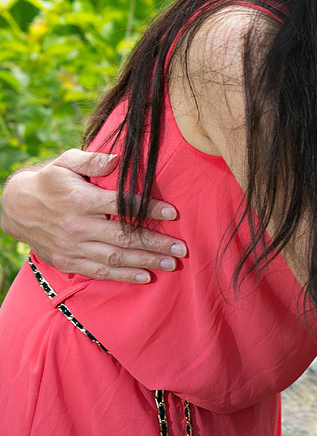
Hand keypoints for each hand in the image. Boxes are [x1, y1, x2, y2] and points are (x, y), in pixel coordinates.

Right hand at [0, 150, 185, 282]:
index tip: (173, 214)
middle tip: (181, 248)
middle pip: (123, 236)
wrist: (14, 207)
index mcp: (80, 200)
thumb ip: (93, 160)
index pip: (122, 206)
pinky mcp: (67, 261)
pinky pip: (99, 271)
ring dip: (146, 262)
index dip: (149, 210)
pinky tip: (145, 276)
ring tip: (171, 264)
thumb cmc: (49, 180)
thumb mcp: (67, 162)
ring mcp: (72, 247)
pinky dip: (123, 275)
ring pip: (115, 257)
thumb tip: (118, 160)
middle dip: (156, 243)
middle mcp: (77, 226)